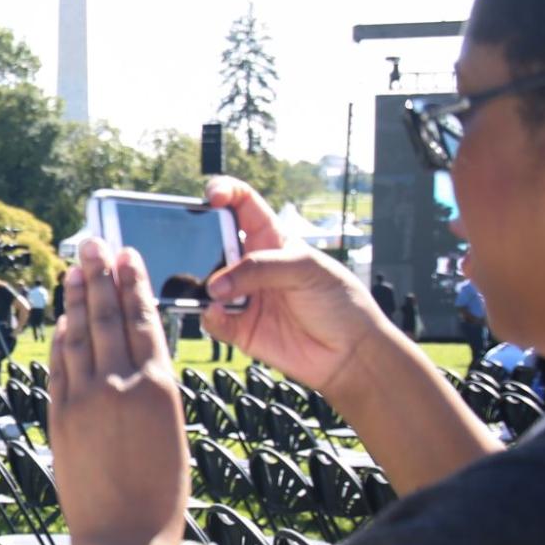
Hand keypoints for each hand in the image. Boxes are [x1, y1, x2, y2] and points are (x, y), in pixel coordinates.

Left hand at [48, 238, 189, 544]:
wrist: (124, 537)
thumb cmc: (160, 492)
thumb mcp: (171, 431)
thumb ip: (152, 389)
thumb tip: (135, 354)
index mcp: (160, 387)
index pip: (143, 319)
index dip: (132, 283)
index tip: (126, 254)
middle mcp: (121, 385)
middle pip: (107, 316)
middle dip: (98, 274)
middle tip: (92, 242)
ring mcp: (86, 399)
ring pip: (79, 335)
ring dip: (75, 298)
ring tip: (73, 267)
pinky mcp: (60, 417)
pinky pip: (59, 367)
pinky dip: (60, 340)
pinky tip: (63, 320)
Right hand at [199, 177, 392, 399]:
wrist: (348, 352)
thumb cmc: (338, 301)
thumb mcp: (306, 269)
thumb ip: (261, 269)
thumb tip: (216, 284)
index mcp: (272, 239)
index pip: (242, 205)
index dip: (225, 192)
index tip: (213, 196)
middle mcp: (252, 266)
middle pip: (213, 242)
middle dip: (199, 241)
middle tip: (196, 247)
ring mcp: (243, 296)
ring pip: (206, 282)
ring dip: (204, 284)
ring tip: (215, 292)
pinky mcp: (238, 328)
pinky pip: (211, 318)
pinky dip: (210, 316)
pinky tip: (220, 314)